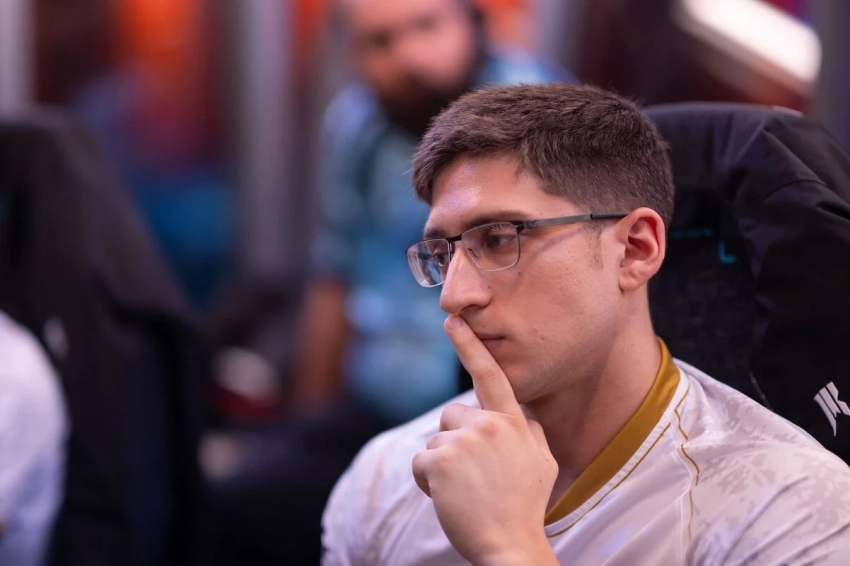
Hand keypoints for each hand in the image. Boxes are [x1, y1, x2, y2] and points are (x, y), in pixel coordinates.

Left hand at [412, 315, 558, 564]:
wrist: (511, 546)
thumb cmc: (524, 507)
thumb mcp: (543, 463)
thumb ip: (529, 431)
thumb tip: (518, 414)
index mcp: (514, 422)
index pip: (490, 376)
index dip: (469, 347)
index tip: (451, 321)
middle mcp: (491, 424)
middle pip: (452, 417)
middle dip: (454, 442)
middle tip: (474, 476)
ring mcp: (466, 441)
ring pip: (435, 442)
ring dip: (441, 466)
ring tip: (465, 491)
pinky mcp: (441, 461)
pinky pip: (421, 464)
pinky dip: (428, 483)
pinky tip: (449, 498)